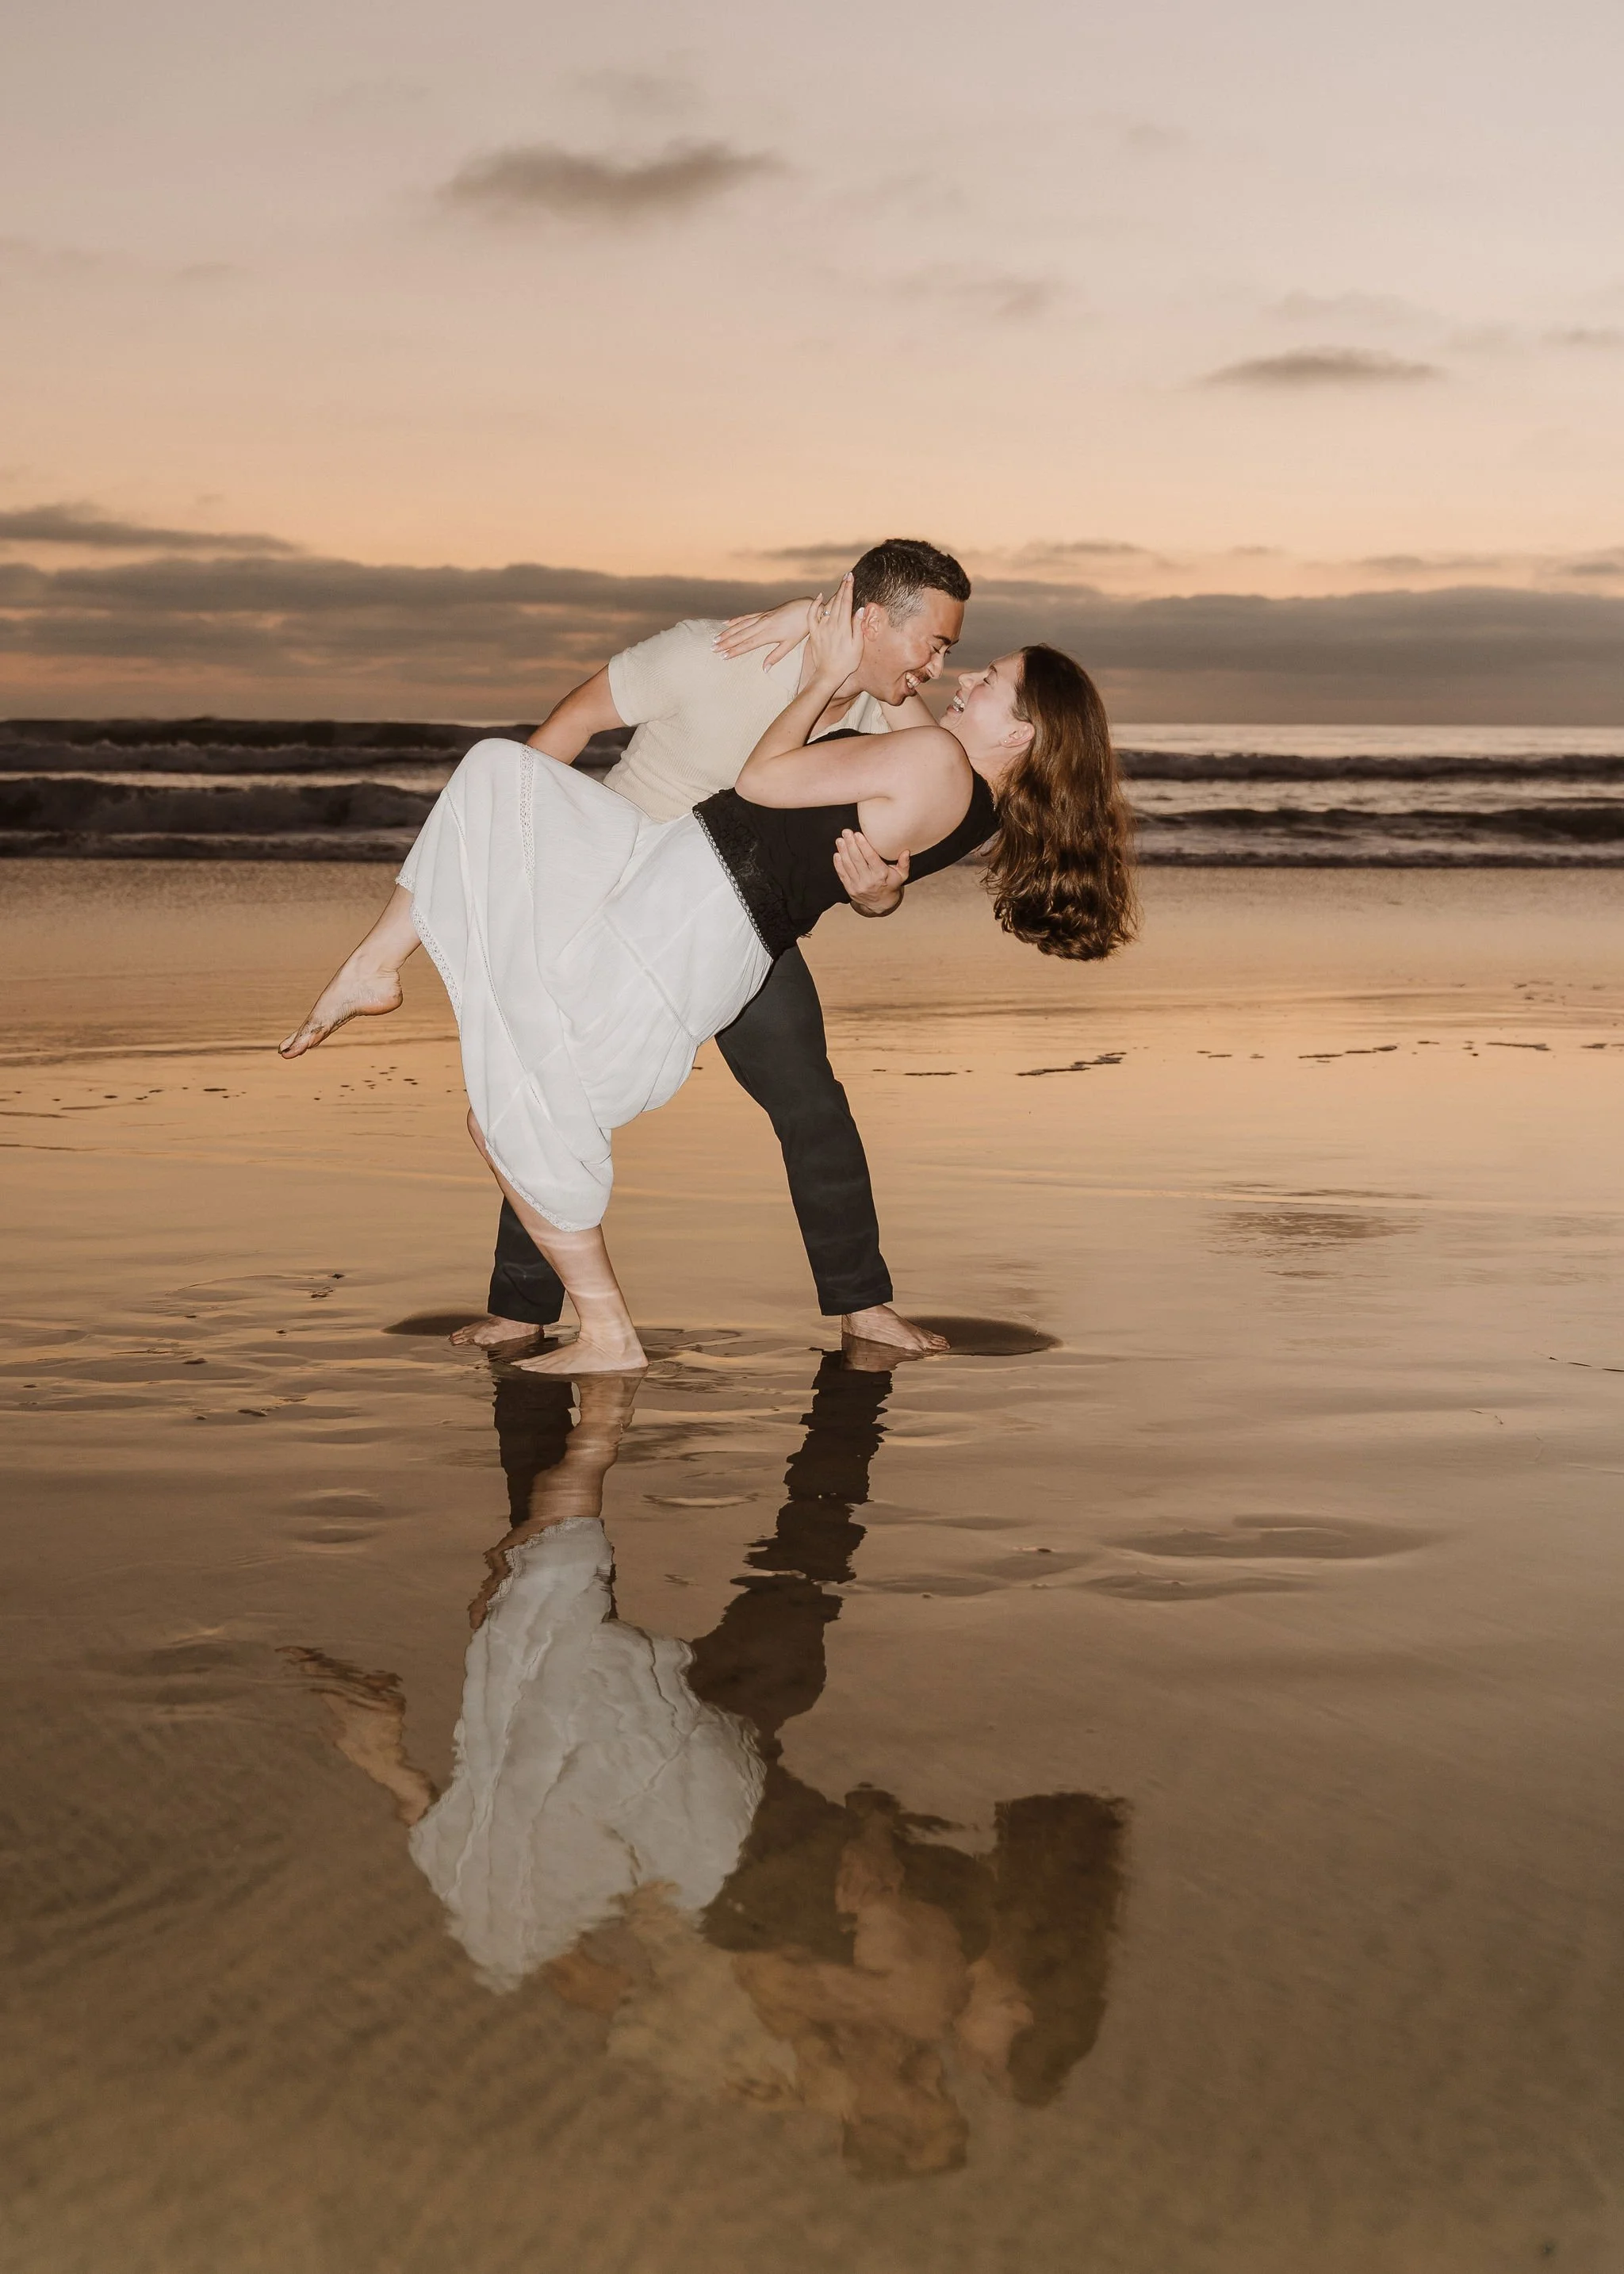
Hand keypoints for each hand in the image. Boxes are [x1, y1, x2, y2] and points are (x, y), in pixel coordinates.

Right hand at [713, 596, 813, 668]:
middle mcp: (762, 624)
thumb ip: (776, 656)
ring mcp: (762, 617)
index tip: (723, 656)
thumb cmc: (801, 628)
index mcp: (769, 634)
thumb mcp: (790, 644)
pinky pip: (747, 616)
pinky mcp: (764, 612)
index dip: (735, 650)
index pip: (748, 644)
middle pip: (740, 635)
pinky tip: (727, 623)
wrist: (807, 608)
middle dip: (726, 642)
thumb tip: (764, 669)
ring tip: (715, 638)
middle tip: (713, 649)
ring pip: (741, 625)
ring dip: (727, 632)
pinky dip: (736, 620)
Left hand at [805, 573, 864, 691]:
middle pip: (837, 601)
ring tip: (840, 586)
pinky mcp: (814, 633)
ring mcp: (821, 628)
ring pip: (827, 606)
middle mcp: (831, 625)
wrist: (829, 674)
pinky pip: (812, 615)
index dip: (849, 588)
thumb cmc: (847, 663)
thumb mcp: (857, 646)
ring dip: (834, 595)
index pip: (846, 602)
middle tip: (847, 576)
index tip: (851, 577)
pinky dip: (815, 605)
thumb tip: (860, 609)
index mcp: (843, 627)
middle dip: (843, 587)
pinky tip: (820, 597)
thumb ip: (858, 627)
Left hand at [834, 828, 908, 914]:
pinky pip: (842, 875)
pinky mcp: (850, 889)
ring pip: (848, 866)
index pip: (871, 858)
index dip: (863, 845)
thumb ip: (904, 863)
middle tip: (846, 832)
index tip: (857, 834)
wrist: (881, 904)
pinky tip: (837, 853)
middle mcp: (869, 880)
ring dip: (843, 851)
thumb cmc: (891, 885)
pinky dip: (838, 864)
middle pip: (857, 860)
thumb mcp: (901, 875)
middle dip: (850, 844)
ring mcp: (858, 886)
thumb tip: (906, 851)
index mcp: (881, 875)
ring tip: (840, 840)